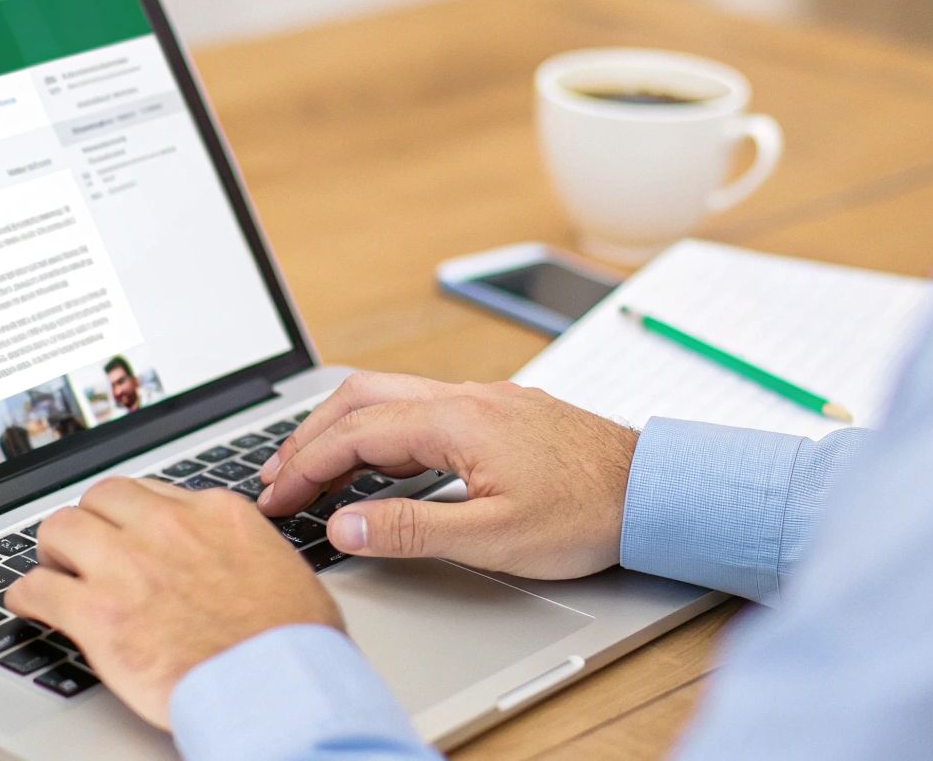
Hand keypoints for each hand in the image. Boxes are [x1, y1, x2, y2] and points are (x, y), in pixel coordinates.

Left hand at [7, 477, 341, 728]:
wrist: (278, 689)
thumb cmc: (292, 644)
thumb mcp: (280, 568)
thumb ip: (242, 549)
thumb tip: (232, 560)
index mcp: (214, 514)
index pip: (152, 493)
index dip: (131, 516)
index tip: (125, 530)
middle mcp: (166, 528)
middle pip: (100, 498)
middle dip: (89, 521)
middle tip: (84, 545)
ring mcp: (127, 566)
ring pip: (61, 528)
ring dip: (54, 550)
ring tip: (52, 568)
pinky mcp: (95, 612)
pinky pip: (39, 588)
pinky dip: (26, 595)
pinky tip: (26, 603)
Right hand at [258, 372, 638, 579]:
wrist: (658, 491)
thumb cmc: (589, 514)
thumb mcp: (495, 537)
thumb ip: (412, 529)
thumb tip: (343, 524)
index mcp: (456, 420)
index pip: (355, 433)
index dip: (304, 465)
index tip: (274, 497)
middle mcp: (465, 396)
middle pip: (361, 397)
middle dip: (309, 436)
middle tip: (276, 478)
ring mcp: (483, 399)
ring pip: (390, 396)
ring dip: (343, 428)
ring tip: (312, 468)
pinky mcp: (500, 411)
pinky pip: (419, 405)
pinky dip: (379, 428)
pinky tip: (378, 458)